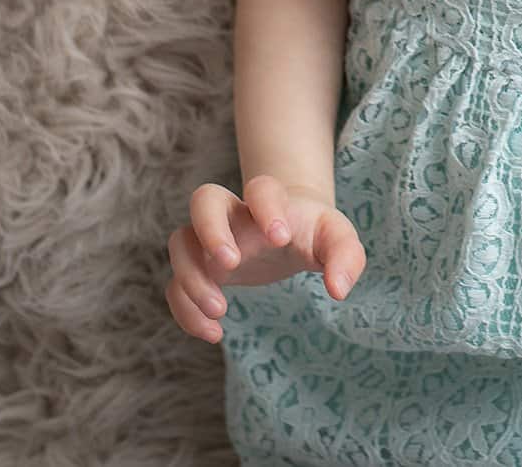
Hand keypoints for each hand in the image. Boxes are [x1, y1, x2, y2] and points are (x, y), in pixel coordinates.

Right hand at [164, 174, 365, 343]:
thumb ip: (346, 258)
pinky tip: (214, 333)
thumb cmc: (312, 231)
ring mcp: (210, 240)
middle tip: (232, 263)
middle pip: (203, 199)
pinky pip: (174, 285)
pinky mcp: (200, 269)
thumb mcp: (336, 239)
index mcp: (270, 199)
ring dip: (192, 277)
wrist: (288, 231)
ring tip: (221, 310)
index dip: (267, 207)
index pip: (261, 187)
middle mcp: (233, 214)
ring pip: (180, 243)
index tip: (281, 238)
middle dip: (212, 230)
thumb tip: (338, 290)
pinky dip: (185, 310)